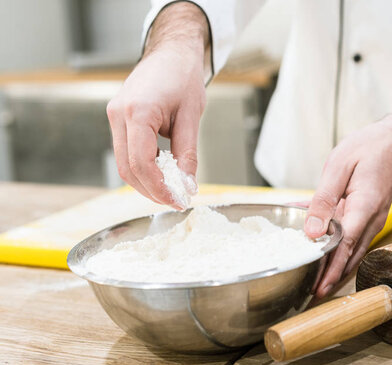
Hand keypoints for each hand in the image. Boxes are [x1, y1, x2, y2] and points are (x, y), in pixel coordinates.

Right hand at [106, 2, 208, 208]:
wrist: (171, 52)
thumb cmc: (183, 77)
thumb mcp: (192, 116)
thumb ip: (187, 153)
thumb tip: (187, 185)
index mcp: (138, 112)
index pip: (142, 163)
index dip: (159, 187)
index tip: (177, 200)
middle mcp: (119, 114)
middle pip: (127, 168)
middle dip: (151, 190)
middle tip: (175, 200)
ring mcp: (114, 116)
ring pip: (123, 163)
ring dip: (145, 182)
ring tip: (170, 191)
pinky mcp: (118, 119)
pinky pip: (125, 152)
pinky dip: (142, 167)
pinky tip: (161, 174)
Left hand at [305, 100, 391, 297]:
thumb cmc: (369, 148)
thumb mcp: (338, 165)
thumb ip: (324, 199)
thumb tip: (312, 232)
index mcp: (365, 205)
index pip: (345, 245)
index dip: (331, 270)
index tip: (318, 289)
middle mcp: (372, 219)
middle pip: (350, 257)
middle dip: (332, 280)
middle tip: (311, 299)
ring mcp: (373, 222)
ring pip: (353, 254)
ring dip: (336, 272)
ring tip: (317, 290)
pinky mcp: (369, 219)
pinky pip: (354, 242)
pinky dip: (340, 256)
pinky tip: (324, 262)